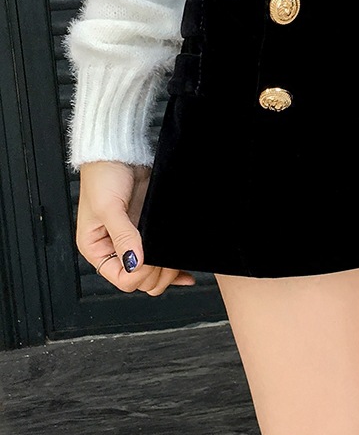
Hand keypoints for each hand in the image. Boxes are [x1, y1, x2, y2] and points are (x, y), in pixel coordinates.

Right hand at [75, 161, 195, 294]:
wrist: (120, 153)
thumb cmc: (103, 176)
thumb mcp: (108, 207)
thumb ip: (122, 236)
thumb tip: (135, 262)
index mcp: (97, 249)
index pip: (122, 279)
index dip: (140, 274)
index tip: (151, 259)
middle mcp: (115, 249)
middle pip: (140, 280)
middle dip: (156, 274)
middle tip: (166, 259)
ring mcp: (135, 241)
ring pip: (154, 273)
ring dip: (167, 271)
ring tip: (175, 259)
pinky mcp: (150, 232)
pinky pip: (162, 256)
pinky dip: (174, 266)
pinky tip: (184, 270)